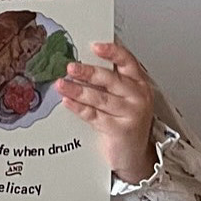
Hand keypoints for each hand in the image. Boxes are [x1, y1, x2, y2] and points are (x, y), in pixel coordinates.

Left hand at [55, 42, 155, 182]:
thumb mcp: (122, 96)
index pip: (127, 61)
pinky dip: (79, 107)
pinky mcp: (121, 130)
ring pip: (100, 98)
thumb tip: (81, 61)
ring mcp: (131, 113)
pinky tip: (68, 102)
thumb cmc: (125, 120)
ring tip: (61, 84)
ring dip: (78, 90)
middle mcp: (138, 96)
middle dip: (88, 72)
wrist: (133, 154)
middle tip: (70, 67)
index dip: (112, 52)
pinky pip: (95, 116)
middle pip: (111, 79)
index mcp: (138, 82)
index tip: (95, 46)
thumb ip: (108, 80)